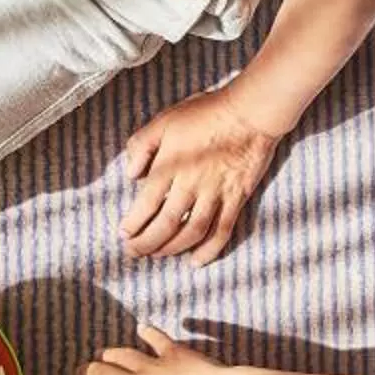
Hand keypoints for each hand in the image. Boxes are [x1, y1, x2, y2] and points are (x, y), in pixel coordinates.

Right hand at [31, 323, 242, 374]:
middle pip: (97, 371)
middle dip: (89, 370)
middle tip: (89, 371)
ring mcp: (151, 366)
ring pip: (119, 352)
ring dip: (111, 354)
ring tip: (108, 356)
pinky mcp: (172, 352)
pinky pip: (153, 338)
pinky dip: (146, 334)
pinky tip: (143, 332)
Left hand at [118, 88, 284, 265]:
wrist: (250, 112)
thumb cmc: (205, 113)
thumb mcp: (164, 120)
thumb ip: (141, 145)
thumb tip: (130, 174)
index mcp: (170, 166)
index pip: (146, 203)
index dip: (133, 223)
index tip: (124, 233)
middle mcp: (191, 184)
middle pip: (166, 224)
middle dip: (146, 243)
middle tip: (134, 252)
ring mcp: (216, 194)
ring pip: (192, 232)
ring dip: (172, 249)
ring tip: (158, 256)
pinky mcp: (236, 199)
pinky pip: (222, 231)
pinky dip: (209, 250)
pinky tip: (195, 262)